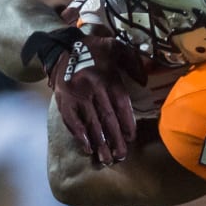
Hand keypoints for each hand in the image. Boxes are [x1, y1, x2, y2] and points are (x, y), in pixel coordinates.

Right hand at [43, 27, 145, 165]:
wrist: (62, 47)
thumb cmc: (94, 50)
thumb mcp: (116, 47)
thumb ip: (132, 61)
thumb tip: (144, 81)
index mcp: (108, 77)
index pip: (121, 105)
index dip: (127, 123)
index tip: (131, 139)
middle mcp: (93, 88)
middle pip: (107, 119)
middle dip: (115, 140)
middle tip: (121, 156)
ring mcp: (76, 95)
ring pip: (91, 123)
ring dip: (99, 143)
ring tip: (106, 159)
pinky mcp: (63, 100)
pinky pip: (72, 121)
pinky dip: (79, 136)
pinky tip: (87, 148)